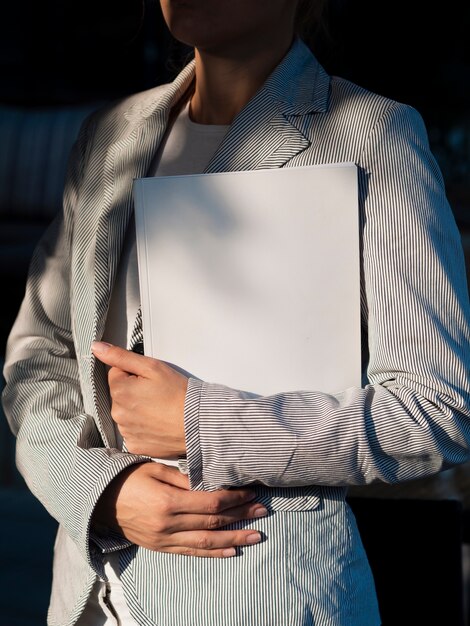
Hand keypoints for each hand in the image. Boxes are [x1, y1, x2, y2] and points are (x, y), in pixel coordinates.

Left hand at [91, 341, 186, 457]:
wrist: (198, 423)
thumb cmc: (178, 393)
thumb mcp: (152, 367)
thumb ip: (121, 356)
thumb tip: (96, 347)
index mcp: (120, 391)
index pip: (117, 373)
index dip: (134, 373)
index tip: (150, 380)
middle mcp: (118, 413)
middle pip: (120, 394)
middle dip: (134, 391)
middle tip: (157, 394)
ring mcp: (126, 431)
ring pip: (126, 413)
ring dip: (137, 409)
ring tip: (159, 409)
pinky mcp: (135, 445)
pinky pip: (133, 431)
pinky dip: (142, 427)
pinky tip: (157, 423)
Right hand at [92, 463, 266, 556]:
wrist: (99, 502)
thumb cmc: (128, 478)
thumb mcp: (154, 469)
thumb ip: (183, 477)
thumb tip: (211, 481)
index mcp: (168, 502)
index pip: (211, 502)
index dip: (234, 499)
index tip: (251, 492)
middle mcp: (169, 524)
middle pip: (213, 521)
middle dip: (241, 516)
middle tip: (263, 511)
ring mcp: (165, 539)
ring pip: (207, 541)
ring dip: (234, 539)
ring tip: (256, 536)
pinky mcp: (161, 547)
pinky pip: (192, 553)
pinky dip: (213, 553)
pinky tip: (231, 551)